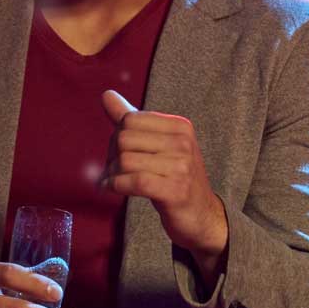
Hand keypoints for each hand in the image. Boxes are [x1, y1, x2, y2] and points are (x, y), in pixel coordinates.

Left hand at [101, 90, 228, 263]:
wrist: (201, 213)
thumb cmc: (175, 176)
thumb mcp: (158, 144)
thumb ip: (132, 119)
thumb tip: (106, 94)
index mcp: (180, 126)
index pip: (129, 119)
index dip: (116, 137)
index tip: (120, 154)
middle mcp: (184, 142)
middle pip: (123, 139)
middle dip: (111, 157)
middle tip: (115, 171)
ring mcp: (182, 166)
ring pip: (125, 161)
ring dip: (111, 174)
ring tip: (114, 181)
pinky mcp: (174, 190)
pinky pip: (132, 182)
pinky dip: (115, 186)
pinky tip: (112, 188)